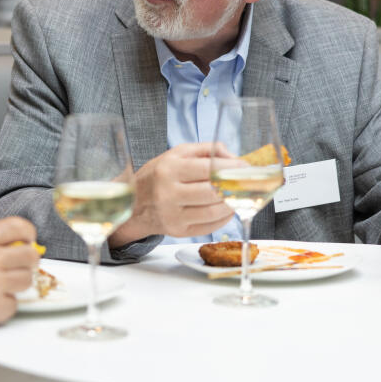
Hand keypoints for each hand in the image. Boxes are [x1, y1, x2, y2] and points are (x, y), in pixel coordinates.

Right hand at [0, 217, 39, 339]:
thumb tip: (14, 243)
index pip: (19, 226)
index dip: (28, 233)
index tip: (28, 240)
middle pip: (30, 256)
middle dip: (26, 261)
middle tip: (17, 265)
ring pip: (26, 281)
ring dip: (16, 284)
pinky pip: (14, 305)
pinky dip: (4, 305)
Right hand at [108, 143, 234, 246]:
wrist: (133, 203)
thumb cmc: (158, 175)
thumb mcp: (176, 153)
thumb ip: (206, 150)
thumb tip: (234, 158)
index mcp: (169, 170)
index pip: (208, 169)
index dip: (231, 168)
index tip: (245, 166)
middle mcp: (168, 194)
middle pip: (213, 193)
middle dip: (236, 186)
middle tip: (248, 182)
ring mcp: (173, 215)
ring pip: (214, 212)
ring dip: (233, 203)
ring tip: (239, 194)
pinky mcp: (178, 231)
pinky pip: (210, 226)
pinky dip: (224, 217)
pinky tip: (227, 208)